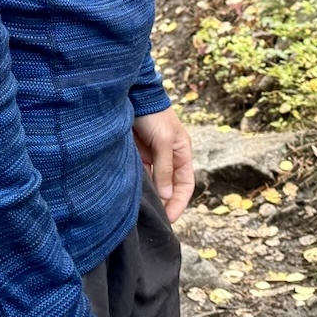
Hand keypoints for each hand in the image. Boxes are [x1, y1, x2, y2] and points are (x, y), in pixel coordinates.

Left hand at [133, 107, 193, 221]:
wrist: (135, 96)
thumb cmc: (154, 115)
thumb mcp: (164, 141)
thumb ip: (165, 168)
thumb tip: (167, 194)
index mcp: (182, 155)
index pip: (185, 186)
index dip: (179, 203)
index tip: (170, 219)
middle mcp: (168, 158)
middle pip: (169, 188)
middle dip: (164, 204)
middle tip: (154, 220)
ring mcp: (152, 158)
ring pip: (153, 184)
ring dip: (150, 197)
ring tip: (142, 212)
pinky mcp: (137, 155)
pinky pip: (139, 176)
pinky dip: (138, 186)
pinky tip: (132, 197)